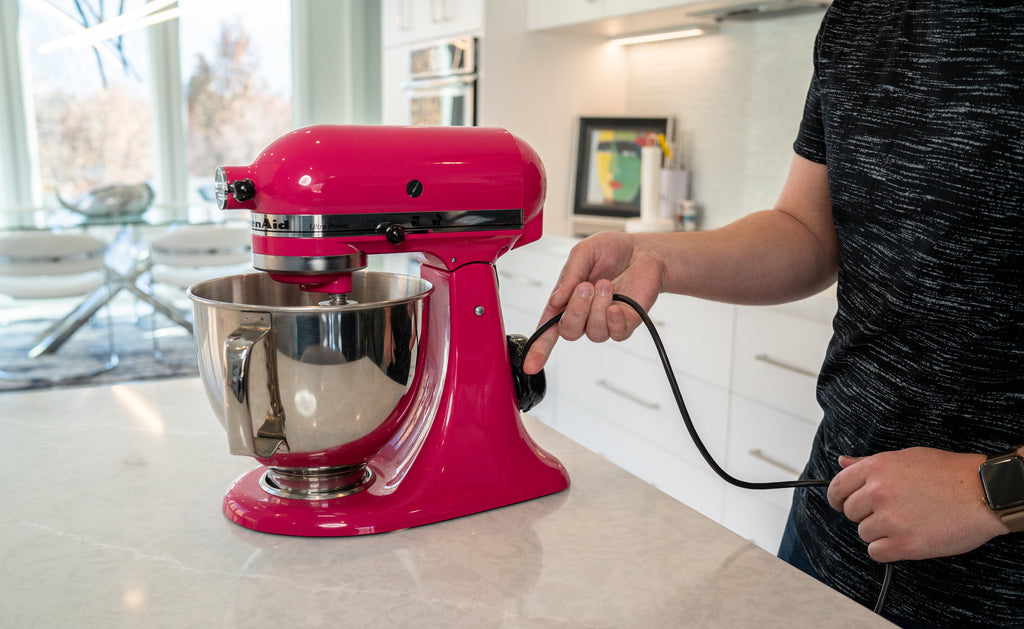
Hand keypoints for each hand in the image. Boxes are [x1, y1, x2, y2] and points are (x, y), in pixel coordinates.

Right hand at [523, 232, 664, 374]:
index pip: (547, 328)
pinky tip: (616, 305)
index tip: (529, 365)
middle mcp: (583, 314)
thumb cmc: (612, 251)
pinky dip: (615, 320)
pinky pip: (616, 334)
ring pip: (593, 333)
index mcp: (566, 299)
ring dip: (598, 308)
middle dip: (575, 310)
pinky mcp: (625, 324)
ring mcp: (604, 321)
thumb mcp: (584, 252)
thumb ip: (569, 274)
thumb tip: (556, 300)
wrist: (643, 251)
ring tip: (606, 285)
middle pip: (568, 331)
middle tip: (586, 287)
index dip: (538, 348)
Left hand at [826, 447, 1008, 562]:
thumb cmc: (948, 472)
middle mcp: (878, 493)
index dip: (837, 498)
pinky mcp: (905, 545)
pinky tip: (903, 540)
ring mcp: (891, 519)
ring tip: (905, 522)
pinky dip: (886, 550)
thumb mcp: (905, 457)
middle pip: (849, 512)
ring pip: (863, 533)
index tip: (841, 503)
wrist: (983, 492)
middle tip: (889, 512)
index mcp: (876, 468)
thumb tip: (842, 461)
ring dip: (880, 532)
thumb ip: (869, 463)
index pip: (837, 487)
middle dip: (865, 514)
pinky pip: (876, 553)